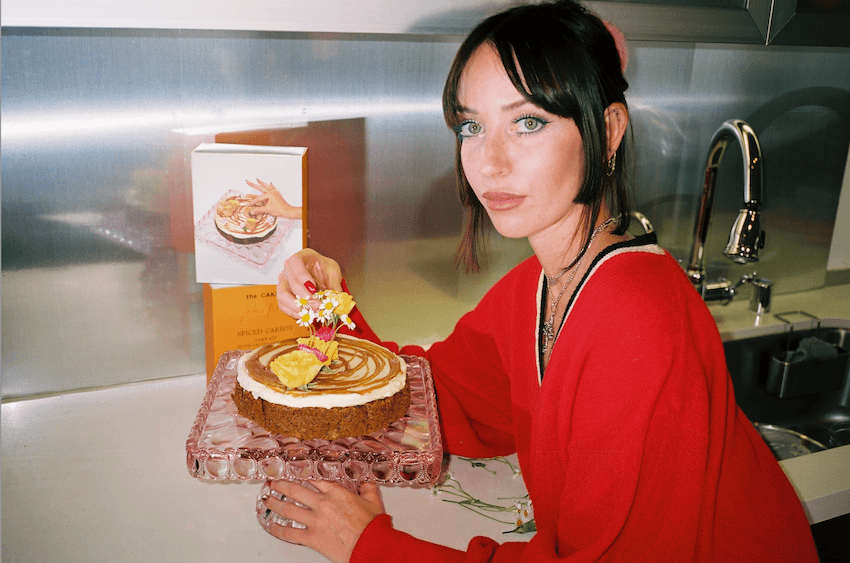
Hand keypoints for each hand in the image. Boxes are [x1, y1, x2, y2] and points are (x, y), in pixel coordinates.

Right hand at [245, 179, 301, 218]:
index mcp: (269, 194)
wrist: (288, 211)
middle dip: (254, 185)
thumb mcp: (268, 210)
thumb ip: (259, 210)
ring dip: (262, 183)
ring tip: (257, 179)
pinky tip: (270, 184)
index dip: (253, 202)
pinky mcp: (277, 194)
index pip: (258, 198)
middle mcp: (272, 192)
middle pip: (261, 188)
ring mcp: (275, 192)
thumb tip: (251, 212)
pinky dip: (270, 186)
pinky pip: (273, 188)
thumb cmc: (279, 210)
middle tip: (247, 181)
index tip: (248, 205)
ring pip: (267, 186)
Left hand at [263, 480, 384, 562]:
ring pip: (288, 509)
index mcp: (336, 493)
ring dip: (275, 503)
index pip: (313, 478)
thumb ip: (367, 488)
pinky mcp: (312, 538)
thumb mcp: (373, 502)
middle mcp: (322, 504)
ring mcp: (315, 521)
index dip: (300, 472)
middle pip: (295, 490)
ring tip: (267, 500)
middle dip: (281, 485)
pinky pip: (290, 533)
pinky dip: (278, 529)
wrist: (371, 546)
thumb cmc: (372, 526)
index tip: (292, 469)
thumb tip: (367, 480)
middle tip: (273, 482)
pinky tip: (272, 525)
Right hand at [278, 249, 343, 316]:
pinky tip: (305, 315)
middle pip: (290, 282)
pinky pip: (282, 305)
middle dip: (304, 296)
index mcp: (301, 257)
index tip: (313, 288)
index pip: (295, 262)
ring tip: (311, 312)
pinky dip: (293, 312)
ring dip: (296, 306)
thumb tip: (337, 300)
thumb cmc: (325, 269)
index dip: (302, 276)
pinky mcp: (283, 294)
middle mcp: (289, 268)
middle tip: (317, 305)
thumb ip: (334, 285)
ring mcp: (284, 281)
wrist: (321, 274)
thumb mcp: (333, 272)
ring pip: (282, 295)